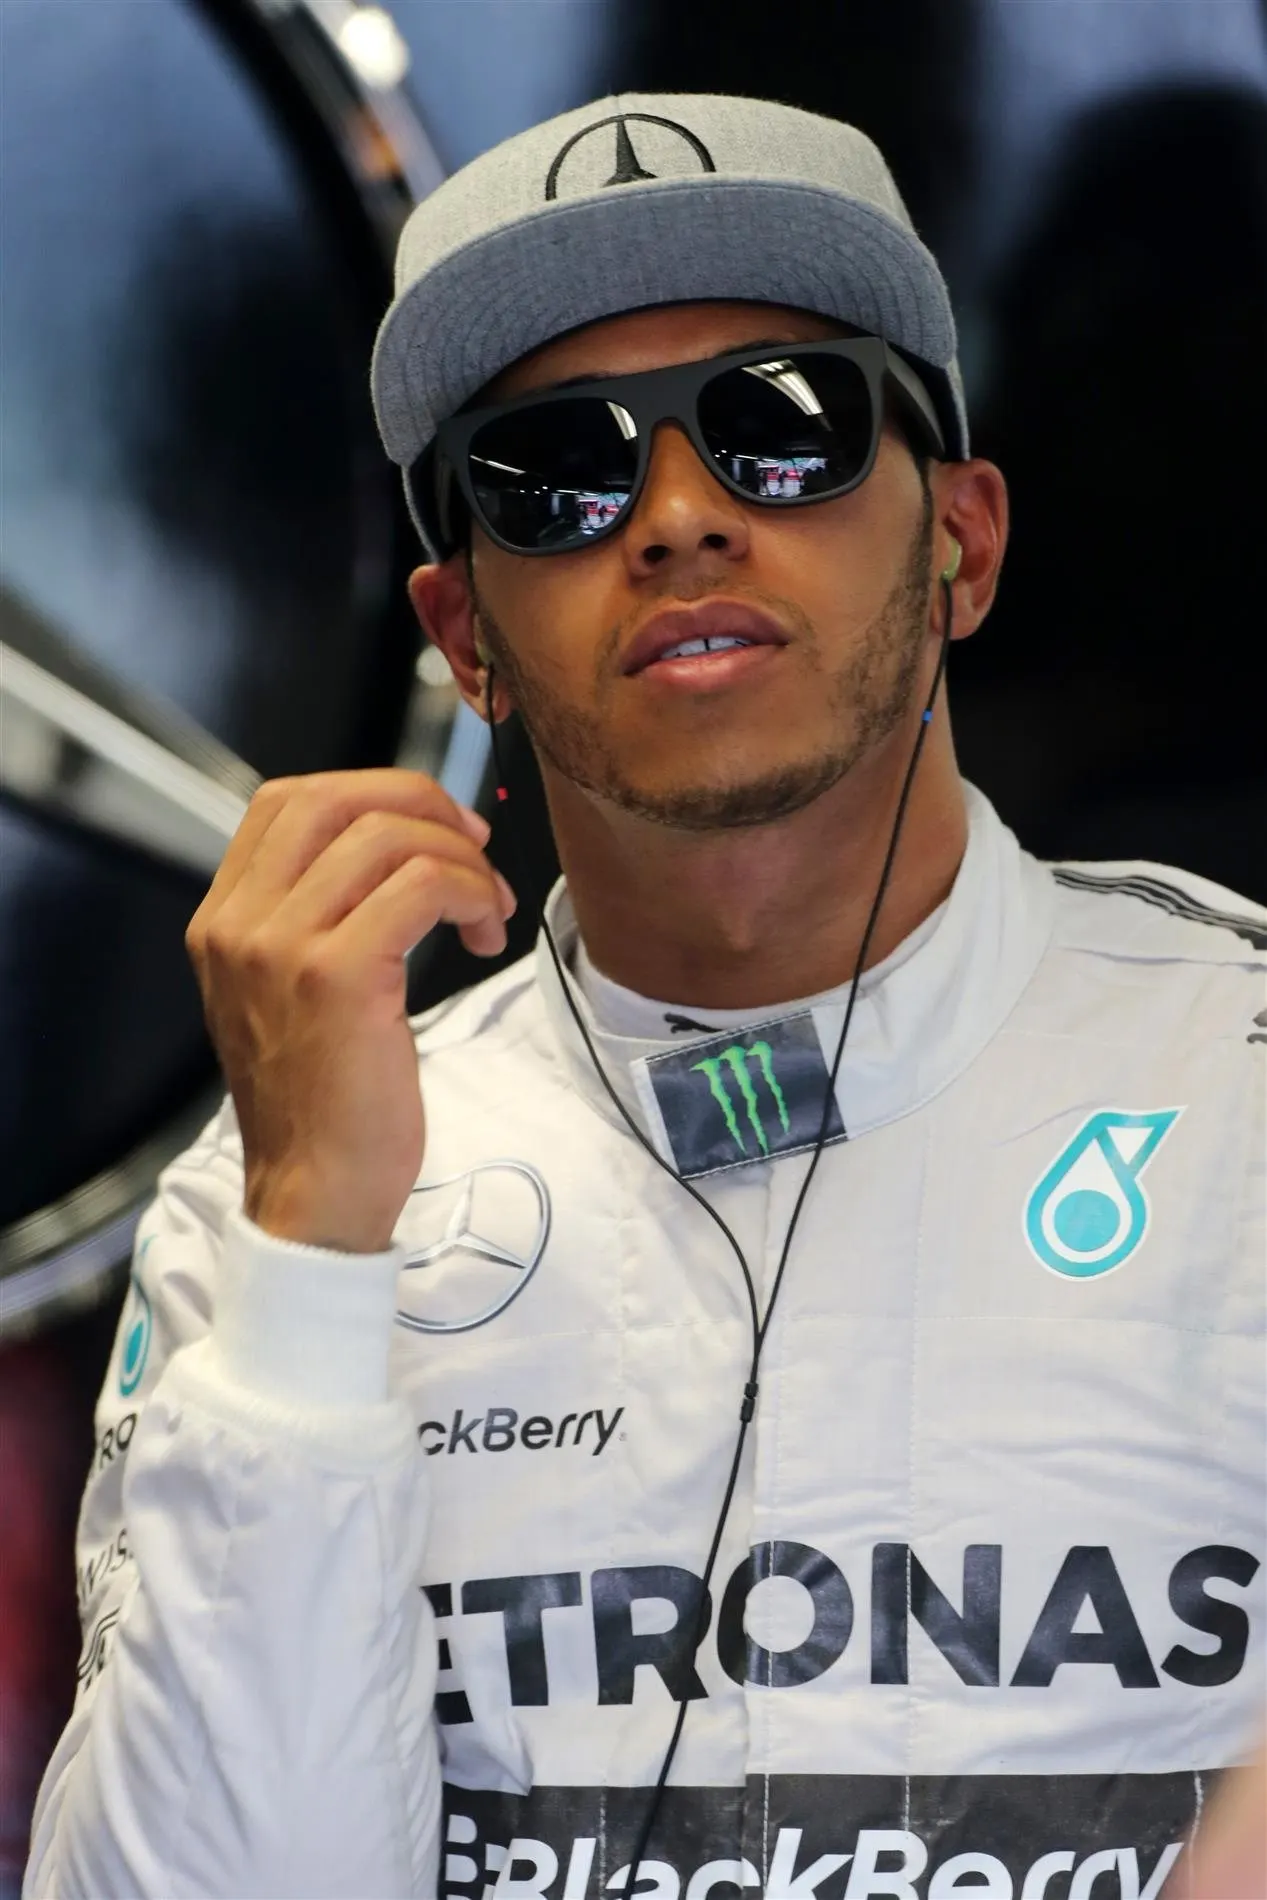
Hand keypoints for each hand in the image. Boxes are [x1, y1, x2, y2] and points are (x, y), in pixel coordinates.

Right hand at [186, 769, 515, 1252]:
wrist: (313, 1195)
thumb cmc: (321, 1105)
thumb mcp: (287, 997)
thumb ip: (311, 920)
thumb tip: (396, 849)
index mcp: (222, 922)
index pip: (285, 802)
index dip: (370, 792)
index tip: (431, 828)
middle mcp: (240, 925)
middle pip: (334, 798)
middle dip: (421, 802)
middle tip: (474, 847)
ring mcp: (282, 947)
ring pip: (388, 838)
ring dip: (462, 861)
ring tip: (488, 910)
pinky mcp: (337, 976)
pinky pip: (422, 886)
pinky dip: (470, 893)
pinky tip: (484, 933)